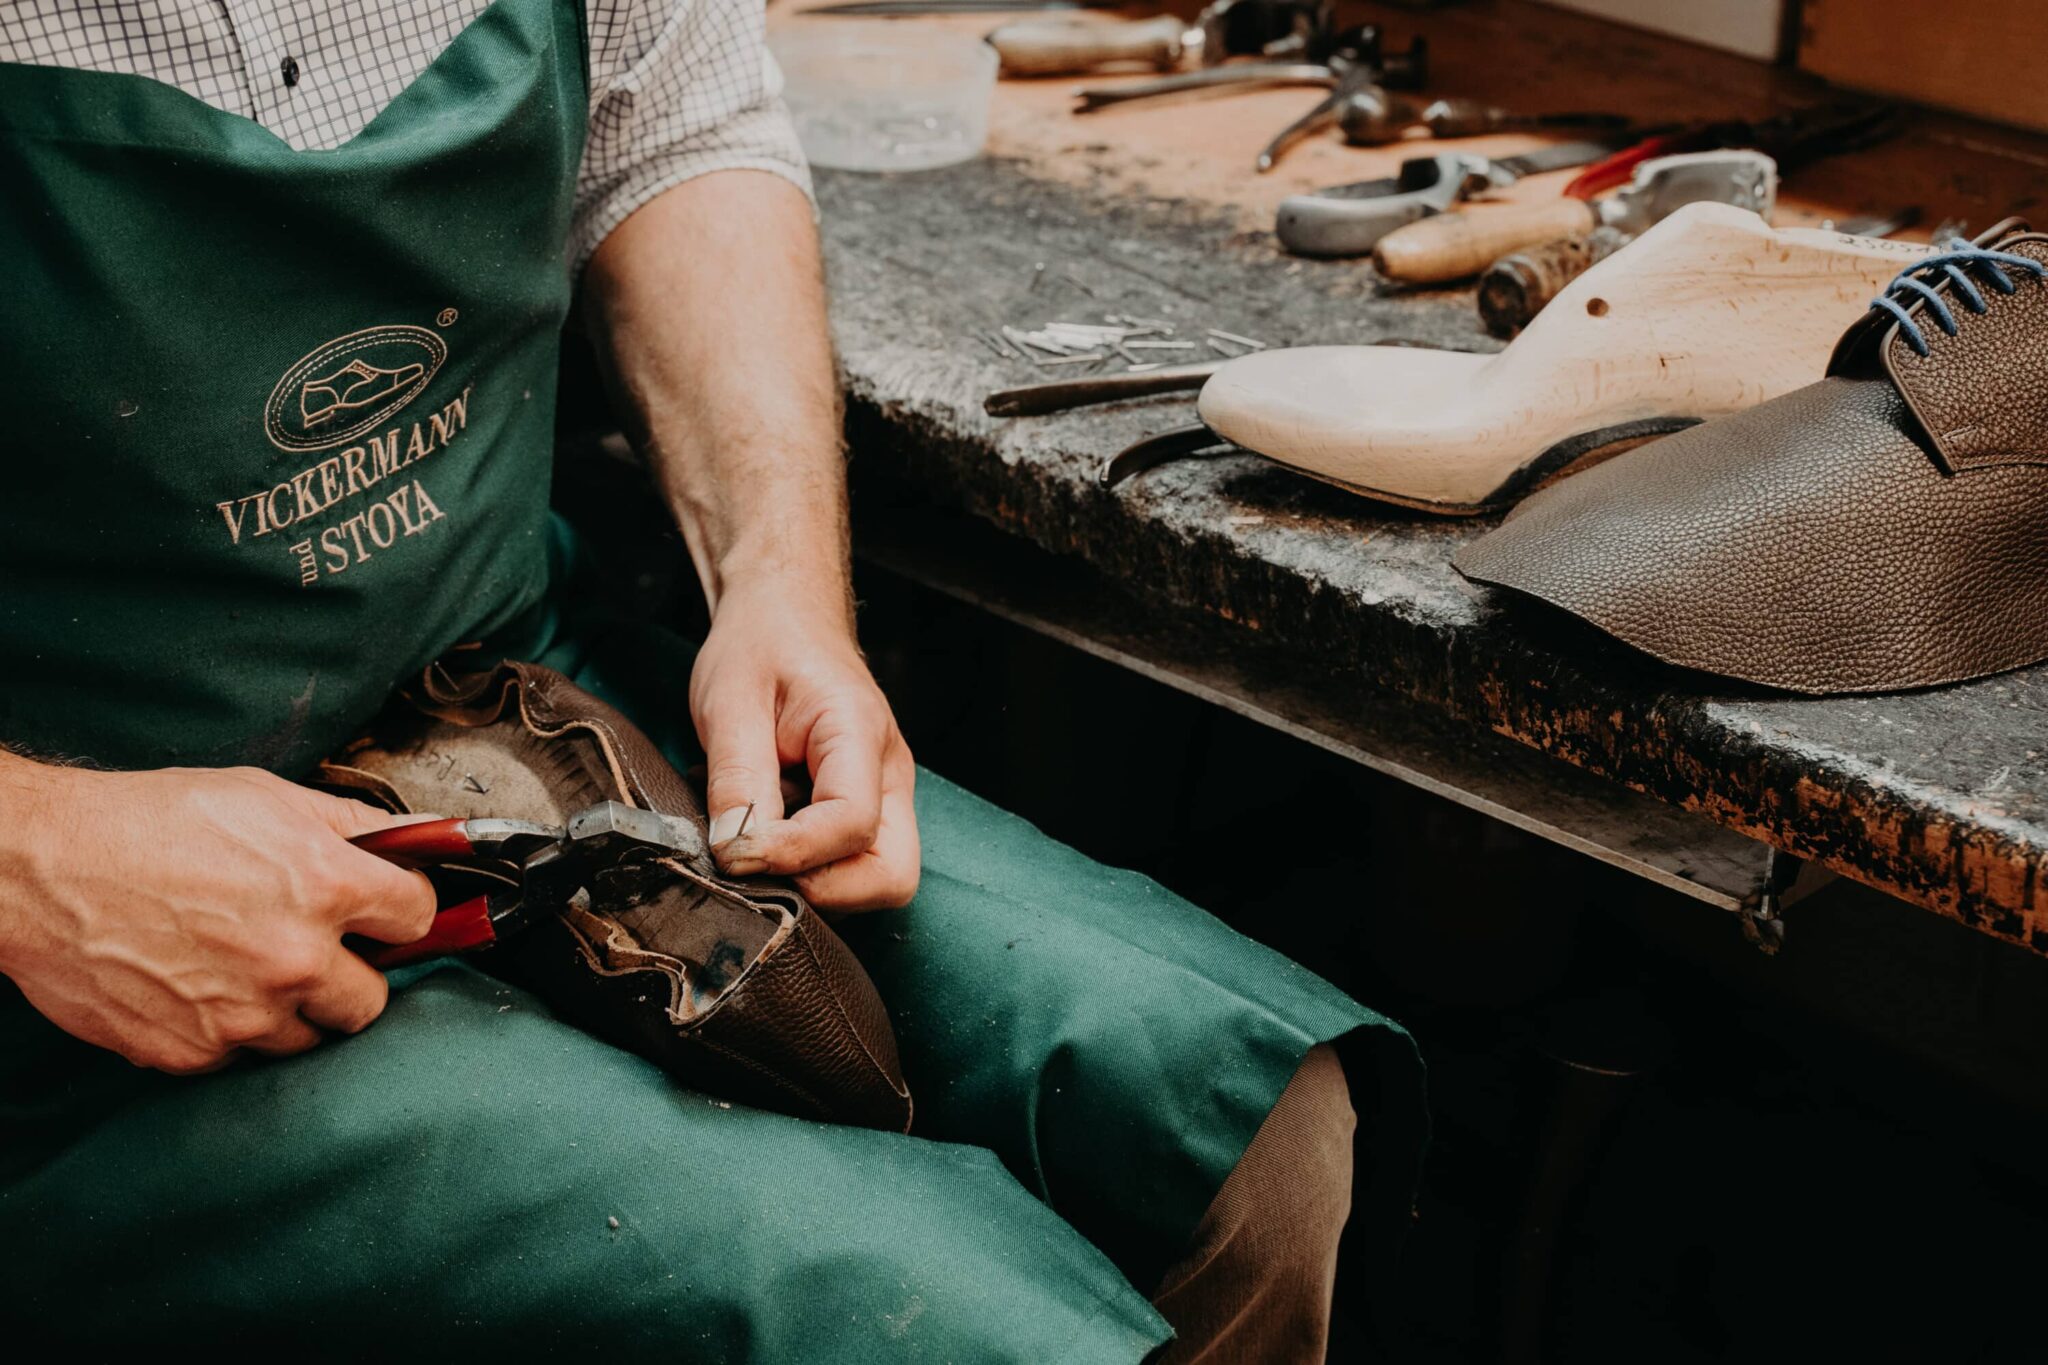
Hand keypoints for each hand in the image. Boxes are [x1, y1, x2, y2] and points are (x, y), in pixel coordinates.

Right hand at [0, 760, 437, 1073]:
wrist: (41, 867)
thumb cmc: (148, 821)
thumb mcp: (266, 798)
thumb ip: (356, 825)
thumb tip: (426, 835)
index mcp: (324, 885)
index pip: (417, 917)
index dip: (401, 911)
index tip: (385, 913)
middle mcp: (294, 957)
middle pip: (373, 999)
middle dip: (352, 976)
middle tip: (315, 951)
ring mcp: (245, 1014)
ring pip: (308, 1037)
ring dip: (292, 1011)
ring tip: (247, 968)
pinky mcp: (193, 1051)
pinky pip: (241, 1056)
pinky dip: (230, 1030)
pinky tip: (200, 987)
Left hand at [690, 585, 919, 910]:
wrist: (785, 617)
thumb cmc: (762, 648)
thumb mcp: (730, 703)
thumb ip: (736, 781)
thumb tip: (734, 854)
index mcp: (860, 735)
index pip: (851, 825)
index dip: (791, 854)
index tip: (732, 849)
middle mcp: (889, 775)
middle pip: (891, 876)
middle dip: (826, 892)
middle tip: (759, 868)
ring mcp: (885, 798)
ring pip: (876, 880)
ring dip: (814, 882)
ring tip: (756, 840)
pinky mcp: (866, 812)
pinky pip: (852, 867)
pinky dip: (808, 870)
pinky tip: (766, 835)